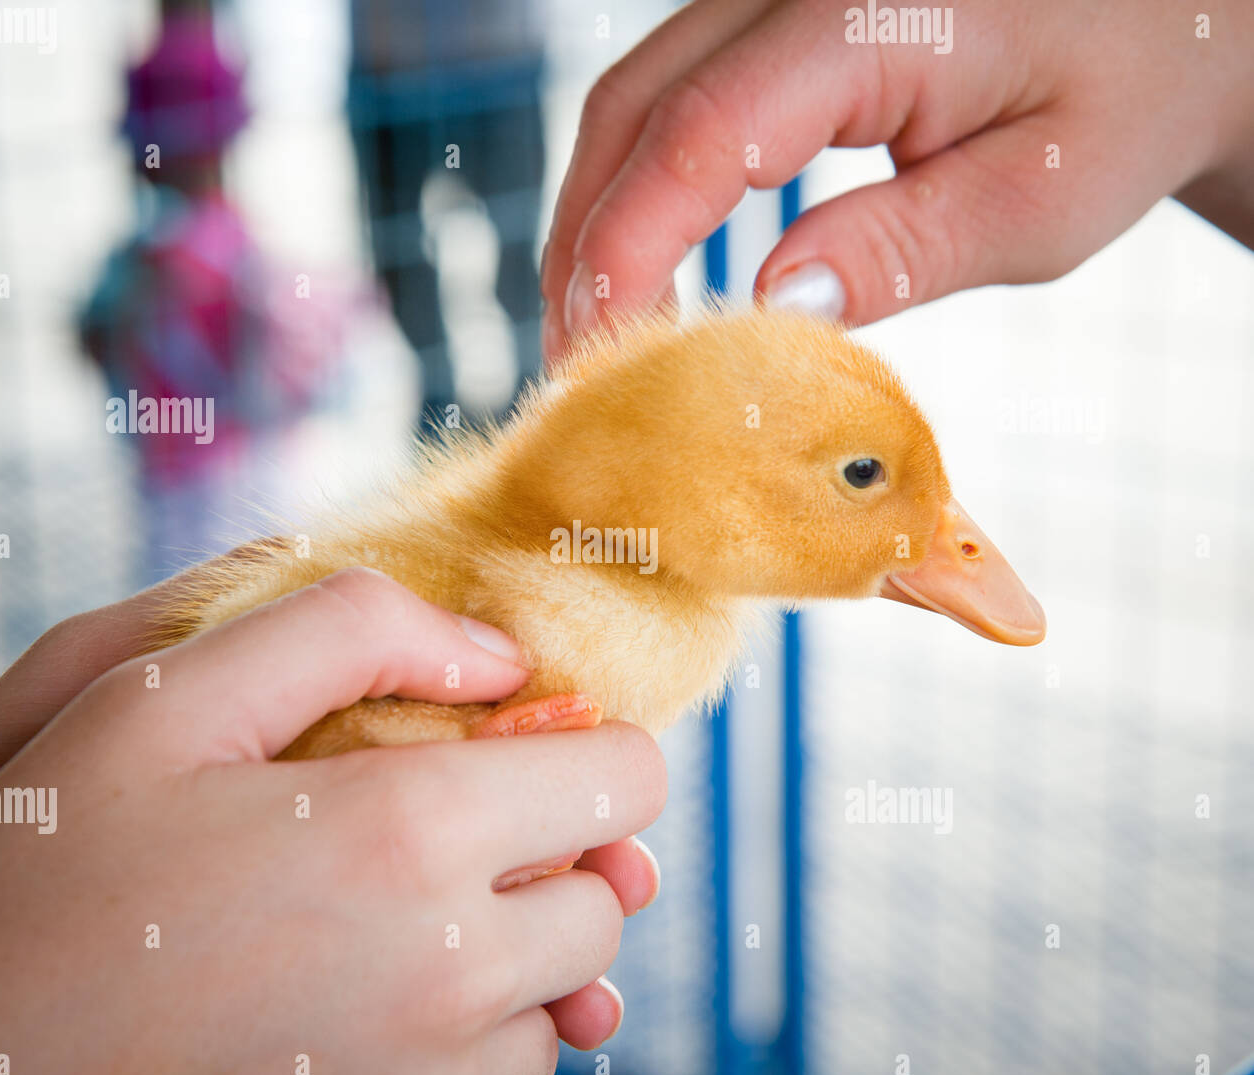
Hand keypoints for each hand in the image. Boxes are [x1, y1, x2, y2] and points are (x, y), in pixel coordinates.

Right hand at [0, 568, 664, 1074]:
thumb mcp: (162, 696)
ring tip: (401, 902)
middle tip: (453, 816)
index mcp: (412, 836)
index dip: (588, 744)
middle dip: (552, 843)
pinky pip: (505, 1072)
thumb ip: (350, 631)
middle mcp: (450, 975)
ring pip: (563, 990)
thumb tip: (499, 655)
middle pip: (606, 894)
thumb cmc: (43, 875)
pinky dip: (476, 1022)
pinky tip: (380, 983)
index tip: (522, 739)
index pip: (627, 781)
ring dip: (515, 937)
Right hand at [540, 0, 1253, 358]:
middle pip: (634, 108)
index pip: (704, 135)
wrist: (1169, 8)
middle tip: (577, 366)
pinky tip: (637, 258)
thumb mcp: (1041, 196)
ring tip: (594, 329)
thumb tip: (774, 304)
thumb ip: (905, 247)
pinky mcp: (774, 16)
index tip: (597, 355)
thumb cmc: (1126, 90)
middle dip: (587, 247)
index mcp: (876, 11)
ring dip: (597, 218)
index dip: (629, 250)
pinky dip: (636, 184)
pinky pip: (670, 93)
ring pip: (634, 98)